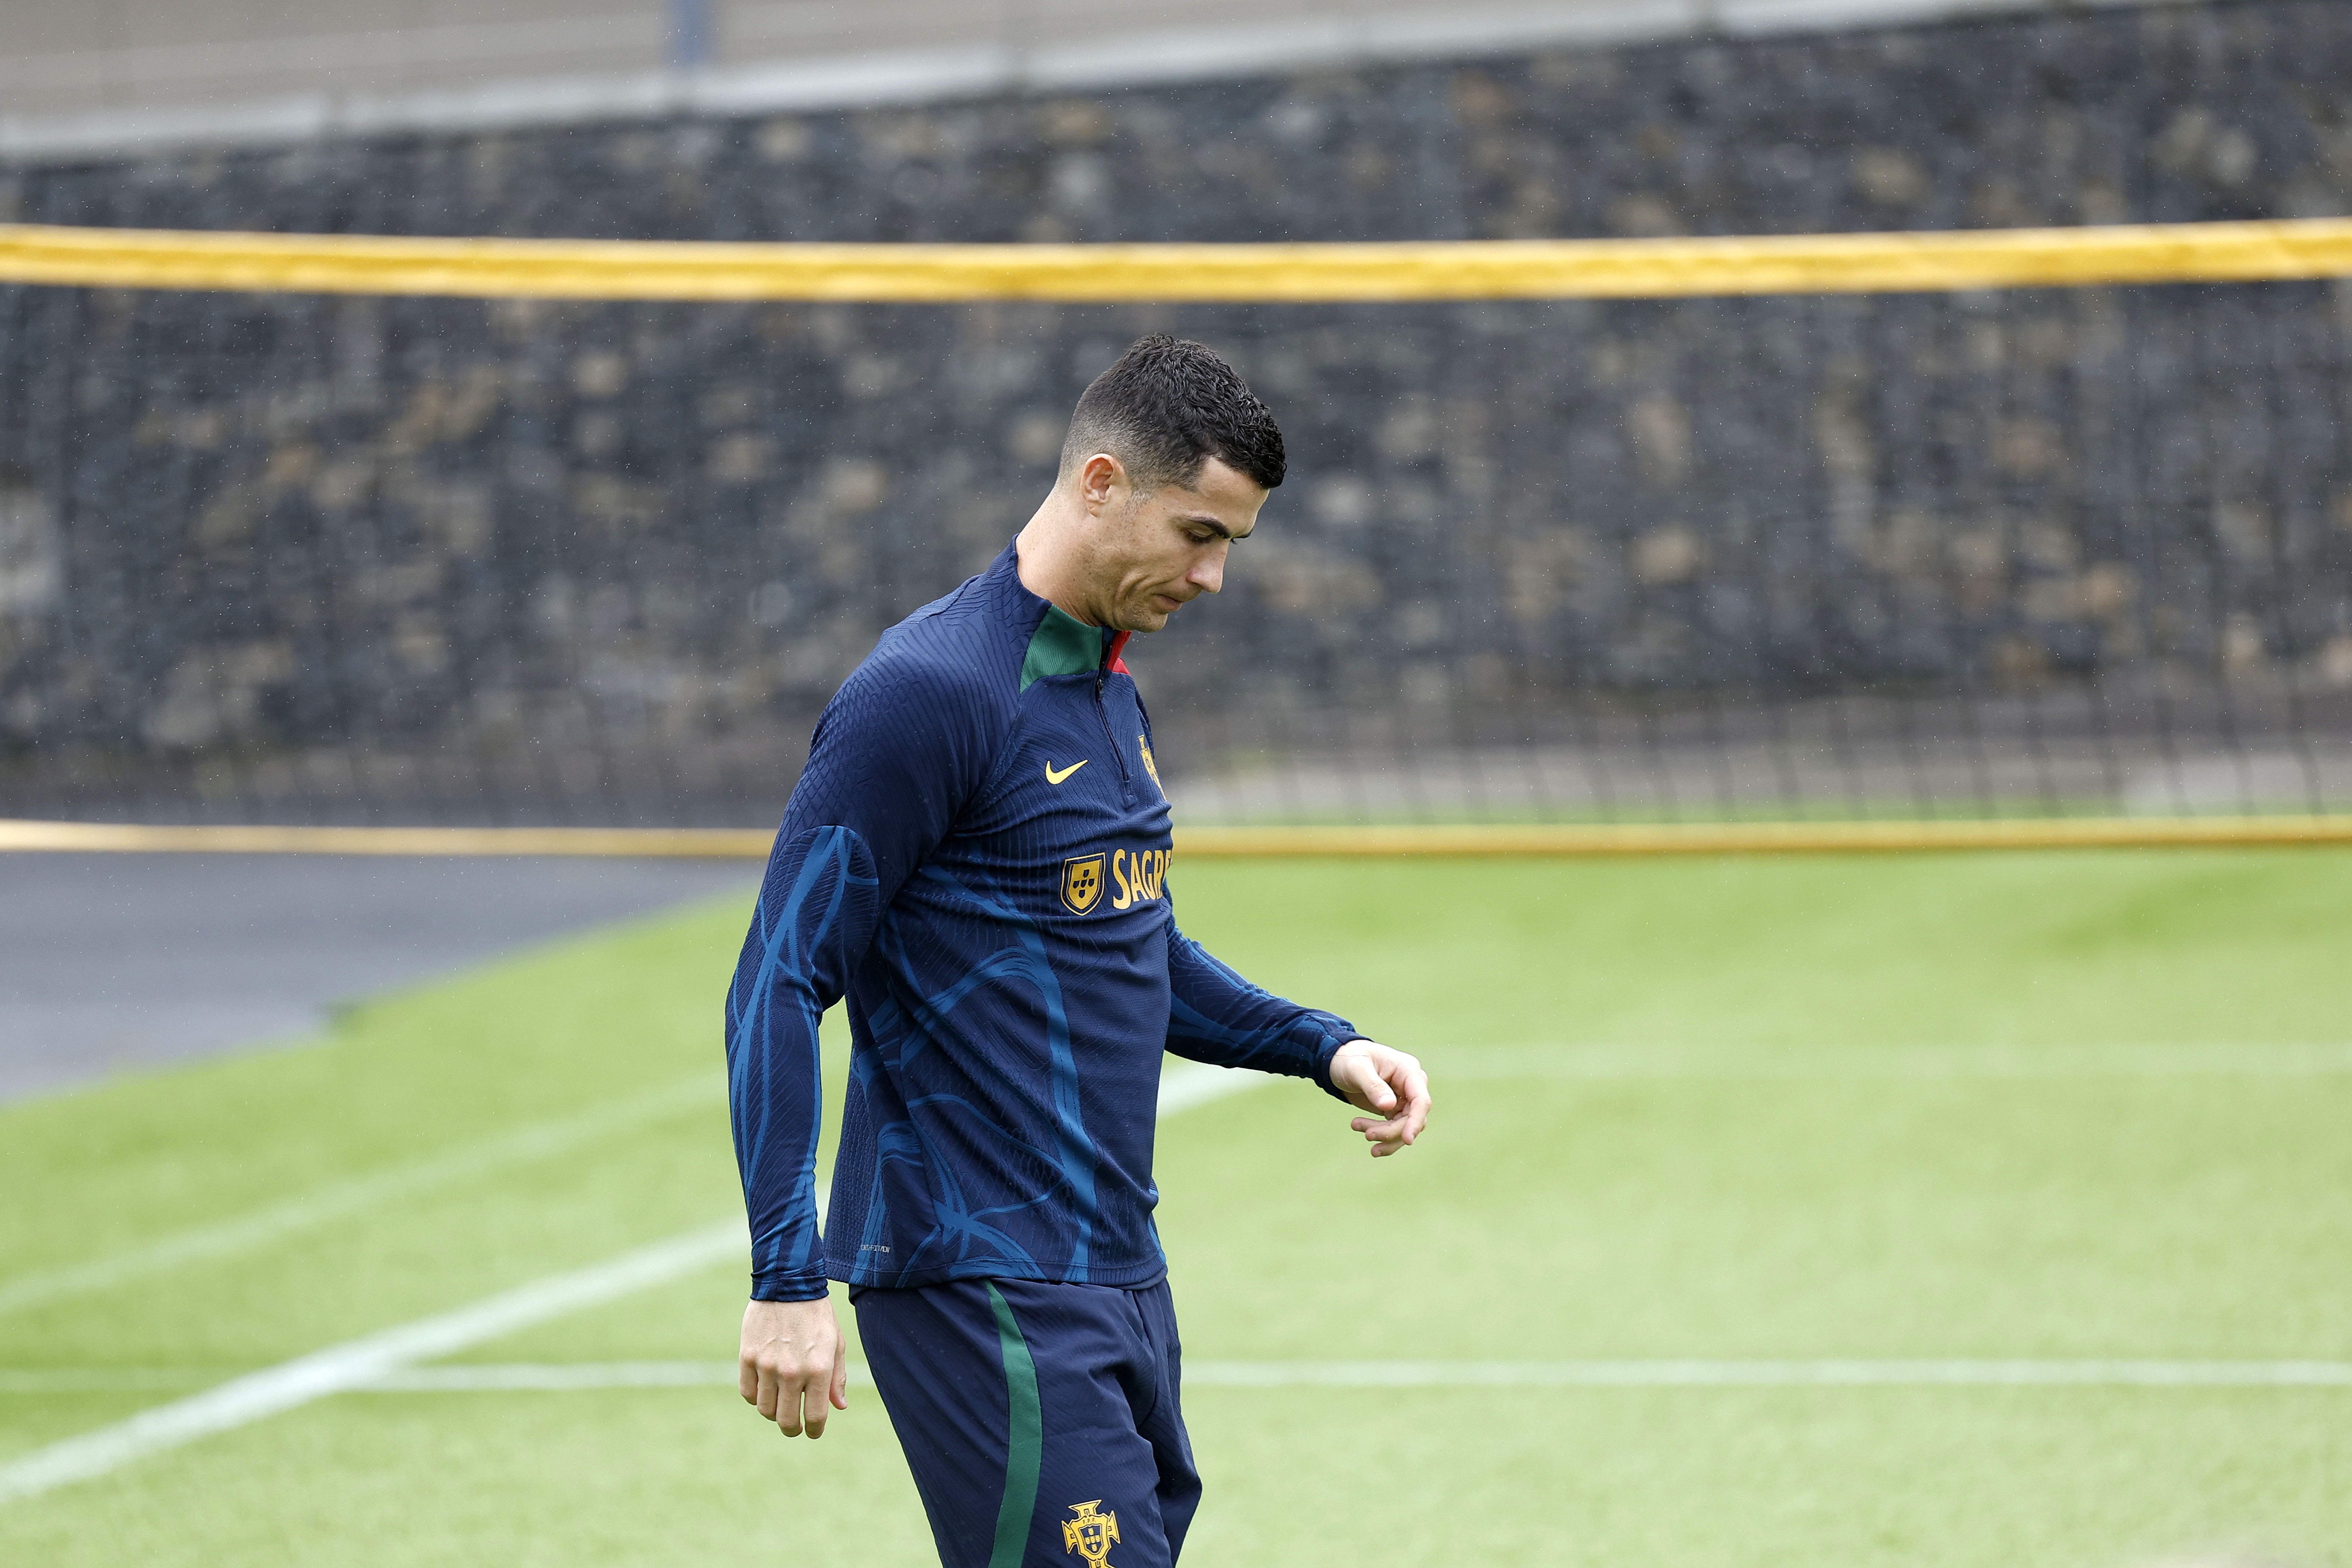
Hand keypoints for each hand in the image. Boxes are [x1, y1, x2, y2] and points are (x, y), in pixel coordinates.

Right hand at [739, 1295, 849, 1437]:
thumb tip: (839, 1407)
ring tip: (781, 1404)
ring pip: (765, 1409)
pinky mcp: (748, 1357)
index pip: (815, 1416)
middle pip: (786, 1420)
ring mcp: (767, 1365)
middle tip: (795, 1427)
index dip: (814, 1430)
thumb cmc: (817, 1315)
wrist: (788, 1283)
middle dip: (792, 1429)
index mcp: (819, 1369)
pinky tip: (765, 1388)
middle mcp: (792, 1371)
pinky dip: (755, 1396)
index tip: (813, 1431)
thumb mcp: (836, 1343)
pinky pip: (748, 1392)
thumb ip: (837, 1377)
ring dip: (773, 1412)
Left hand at [1327, 1039, 1430, 1156]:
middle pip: (1413, 1117)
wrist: (1339, 1061)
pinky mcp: (1395, 1109)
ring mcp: (1404, 1099)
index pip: (1420, 1100)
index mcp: (1408, 1070)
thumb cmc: (1349, 1059)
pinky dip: (1384, 1138)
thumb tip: (1389, 1106)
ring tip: (1358, 1128)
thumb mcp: (1357, 1069)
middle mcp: (1411, 1086)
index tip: (1407, 1140)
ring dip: (1385, 1135)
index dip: (1416, 1121)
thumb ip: (1373, 1086)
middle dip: (1391, 1131)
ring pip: (1405, 1127)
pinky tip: (1372, 1145)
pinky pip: (1396, 1129)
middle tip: (1367, 1135)